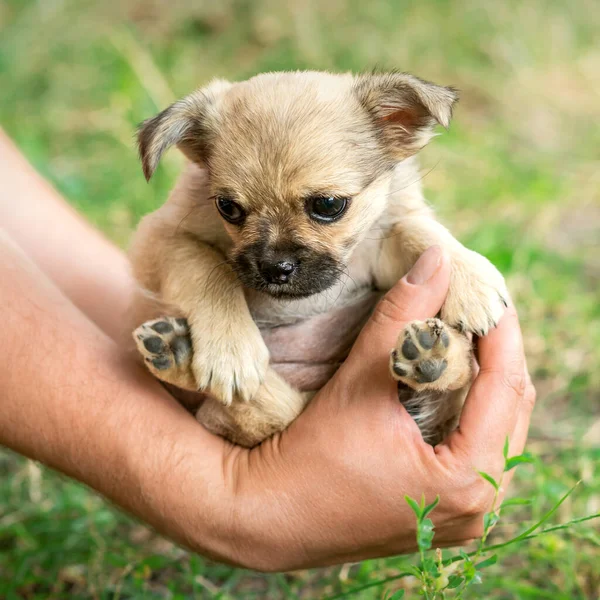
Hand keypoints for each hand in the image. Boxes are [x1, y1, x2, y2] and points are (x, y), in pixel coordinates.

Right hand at [226, 246, 534, 569]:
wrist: (272, 515)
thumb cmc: (311, 454)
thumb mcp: (361, 380)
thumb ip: (402, 315)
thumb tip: (437, 260)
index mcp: (466, 480)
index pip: (507, 388)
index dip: (502, 332)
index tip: (489, 293)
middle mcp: (477, 507)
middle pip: (511, 411)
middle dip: (498, 355)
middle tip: (477, 310)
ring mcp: (462, 516)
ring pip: (499, 432)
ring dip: (486, 383)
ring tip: (467, 339)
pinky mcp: (443, 513)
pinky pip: (479, 452)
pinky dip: (471, 412)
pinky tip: (453, 384)